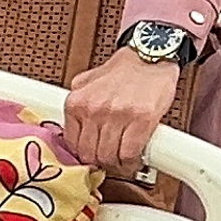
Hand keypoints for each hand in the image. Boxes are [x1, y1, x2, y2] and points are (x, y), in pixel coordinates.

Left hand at [62, 47, 182, 175]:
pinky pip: (130, 153)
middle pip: (90, 155)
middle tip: (109, 162)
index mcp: (77, 102)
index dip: (83, 157)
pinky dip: (132, 161)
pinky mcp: (141, 119)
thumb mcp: (87, 82)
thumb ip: (77, 102)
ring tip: (123, 162)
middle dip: (100, 164)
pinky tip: (135, 158)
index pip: (72, 145)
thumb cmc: (123, 71)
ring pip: (109, 157)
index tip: (92, 159)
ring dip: (117, 165)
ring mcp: (117, 115)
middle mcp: (94, 109)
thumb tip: (71, 129)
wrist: (149, 55)